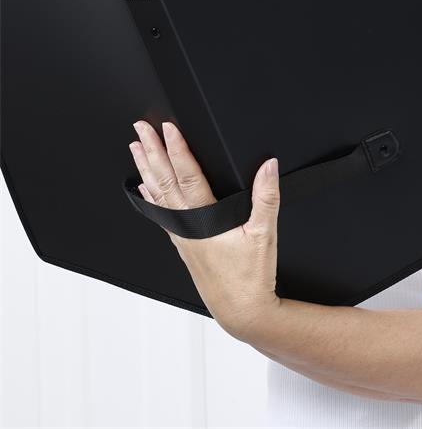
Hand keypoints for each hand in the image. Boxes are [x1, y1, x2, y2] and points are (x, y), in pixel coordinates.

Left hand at [129, 120, 280, 338]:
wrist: (240, 310)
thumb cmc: (250, 276)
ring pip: (158, 196)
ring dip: (146, 171)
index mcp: (205, 219)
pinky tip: (145, 190)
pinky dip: (151, 199)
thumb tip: (268, 166)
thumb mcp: (264, 234)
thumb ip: (266, 197)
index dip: (177, 149)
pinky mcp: (182, 245)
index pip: (188, 175)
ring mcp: (181, 236)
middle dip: (152, 152)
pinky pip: (161, 215)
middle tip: (139, 129)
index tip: (166, 128)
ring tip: (136, 151)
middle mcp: (187, 225)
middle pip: (165, 180)